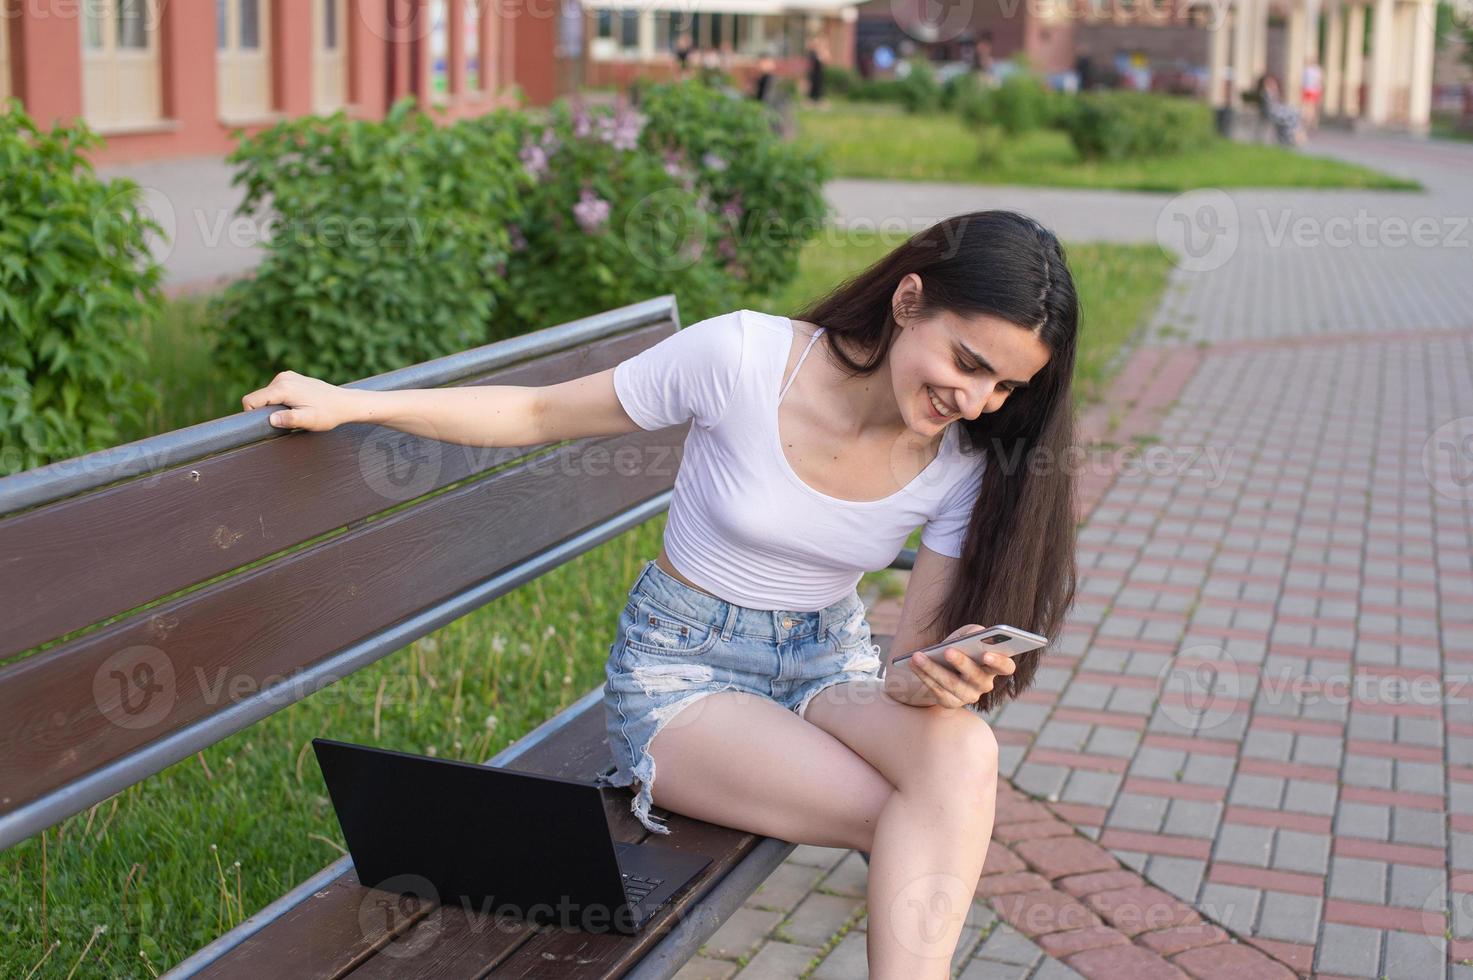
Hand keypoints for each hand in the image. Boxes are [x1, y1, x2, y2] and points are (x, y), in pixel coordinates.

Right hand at [241, 370, 357, 431]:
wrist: (345, 403)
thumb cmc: (328, 413)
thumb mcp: (309, 420)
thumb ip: (289, 420)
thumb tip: (271, 419)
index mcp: (283, 388)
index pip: (251, 399)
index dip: (252, 414)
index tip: (264, 424)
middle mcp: (282, 378)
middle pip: (259, 397)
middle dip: (266, 411)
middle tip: (287, 420)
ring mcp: (287, 376)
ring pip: (267, 395)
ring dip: (275, 406)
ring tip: (296, 412)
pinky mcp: (291, 378)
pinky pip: (276, 391)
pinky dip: (281, 400)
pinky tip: (298, 405)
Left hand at [902, 624, 1016, 708]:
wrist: (942, 663)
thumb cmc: (961, 645)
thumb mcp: (968, 634)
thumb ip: (973, 633)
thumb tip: (972, 637)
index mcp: (994, 666)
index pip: (1006, 667)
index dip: (999, 662)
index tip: (987, 653)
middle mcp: (984, 684)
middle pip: (976, 676)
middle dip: (961, 663)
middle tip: (947, 650)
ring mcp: (968, 696)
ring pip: (952, 684)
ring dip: (933, 668)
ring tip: (917, 655)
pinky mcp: (951, 702)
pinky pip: (937, 691)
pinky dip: (924, 676)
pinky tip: (913, 663)